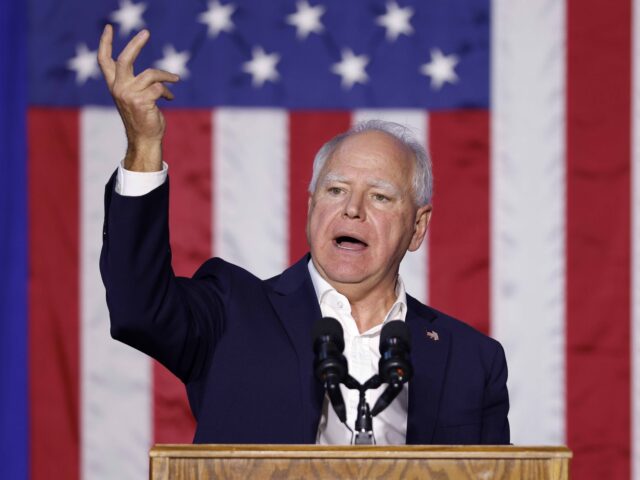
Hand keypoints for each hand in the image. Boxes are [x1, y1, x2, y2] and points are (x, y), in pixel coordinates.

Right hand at [98, 25, 179, 171]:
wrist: (145, 140)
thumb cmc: (142, 118)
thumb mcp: (134, 98)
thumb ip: (136, 84)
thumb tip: (154, 74)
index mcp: (114, 86)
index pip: (104, 61)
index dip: (105, 43)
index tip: (109, 28)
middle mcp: (118, 89)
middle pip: (125, 59)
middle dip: (136, 44)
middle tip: (146, 32)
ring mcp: (129, 95)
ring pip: (151, 74)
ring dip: (166, 76)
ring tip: (175, 80)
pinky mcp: (141, 102)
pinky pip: (159, 88)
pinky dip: (167, 92)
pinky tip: (169, 98)